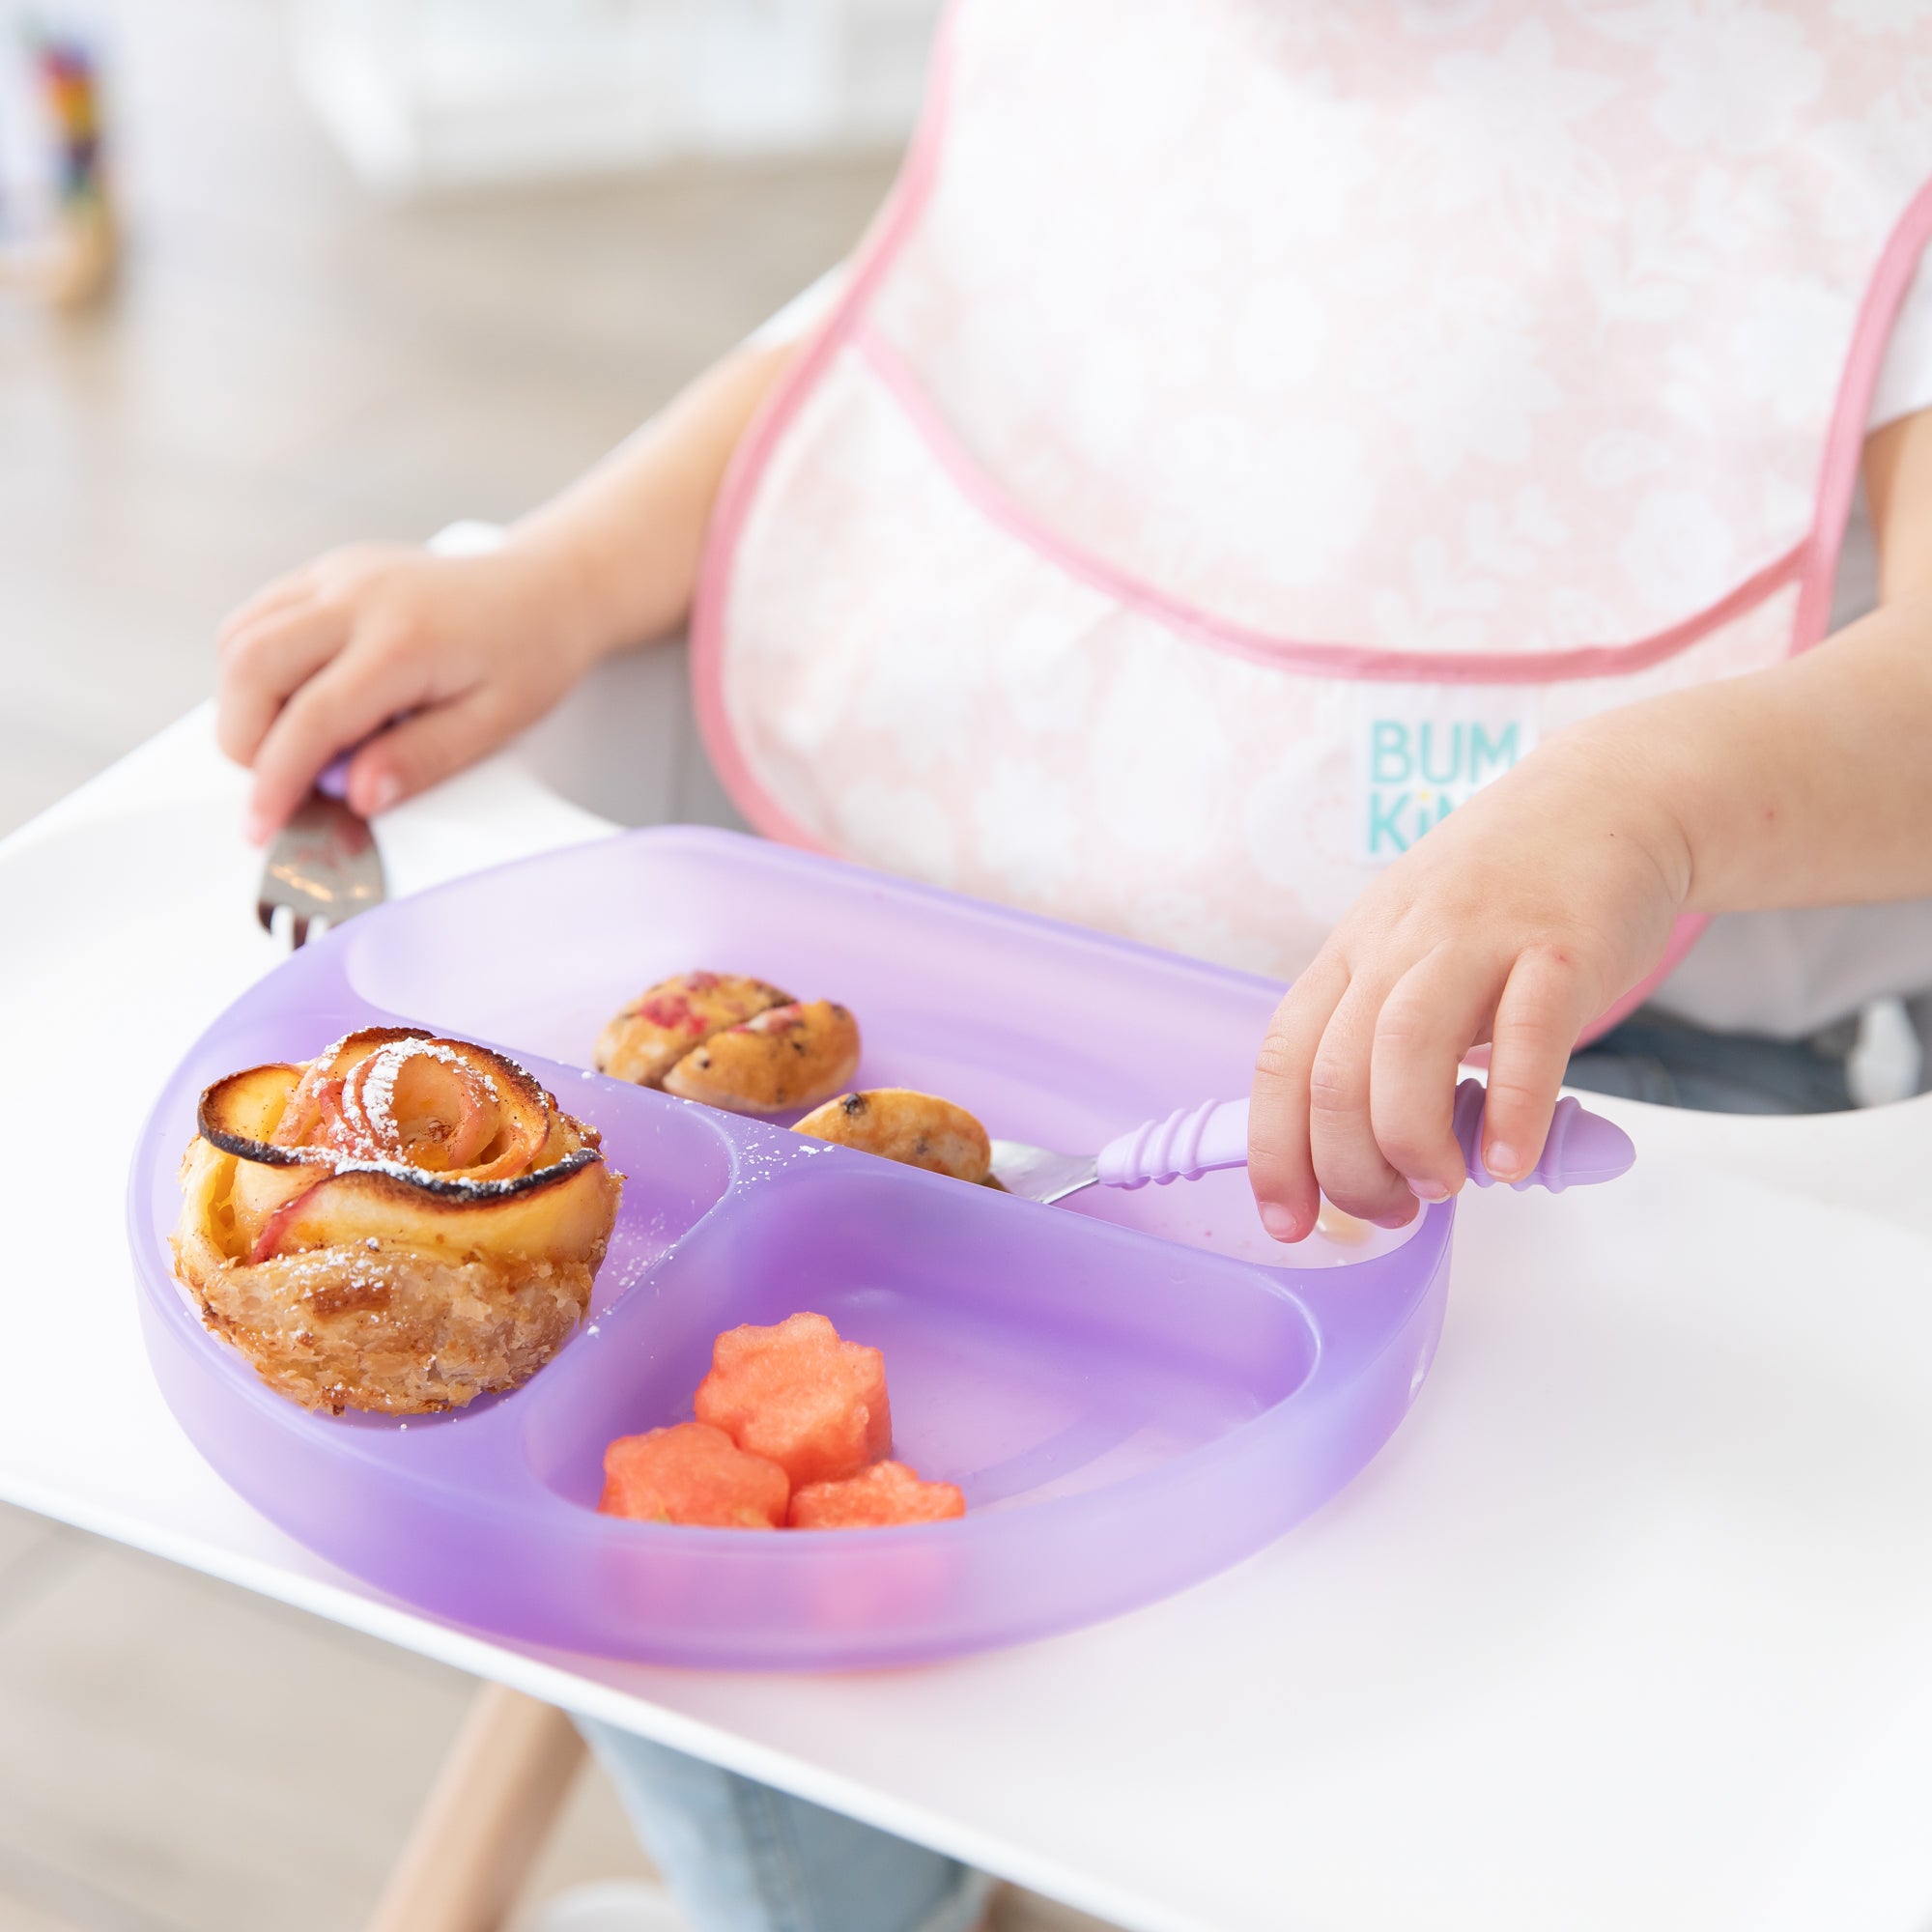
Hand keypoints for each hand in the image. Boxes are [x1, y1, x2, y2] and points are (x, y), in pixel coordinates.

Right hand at [215, 540, 598, 840]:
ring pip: (240, 639)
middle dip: (244, 741)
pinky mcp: (326, 572)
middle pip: (251, 667)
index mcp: (405, 640)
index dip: (276, 780)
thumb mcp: (494, 722)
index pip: (312, 716)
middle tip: (279, 786)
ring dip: (244, 704)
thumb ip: (421, 759)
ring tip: (295, 745)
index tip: (262, 826)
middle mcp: (359, 595)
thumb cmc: (529, 653)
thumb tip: (356, 796)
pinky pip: (256, 617)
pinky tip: (298, 700)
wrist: (543, 590)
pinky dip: (254, 668)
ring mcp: (336, 575)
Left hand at [1248, 729, 1689, 1238]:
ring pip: (1404, 1050)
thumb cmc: (1503, 896)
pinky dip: (1511, 1109)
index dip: (1273, 1151)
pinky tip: (1509, 1159)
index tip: (1288, 1221)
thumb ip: (1390, 1045)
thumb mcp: (1414, 953)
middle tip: (1394, 1209)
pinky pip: (1526, 1036)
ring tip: (1444, 1185)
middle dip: (1350, 1167)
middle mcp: (1398, 946)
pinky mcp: (1561, 948)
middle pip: (1335, 1072)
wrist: (1606, 800)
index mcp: (1351, 956)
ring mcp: (1476, 941)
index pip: (1281, 1062)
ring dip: (1412, 1142)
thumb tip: (1374, 1158)